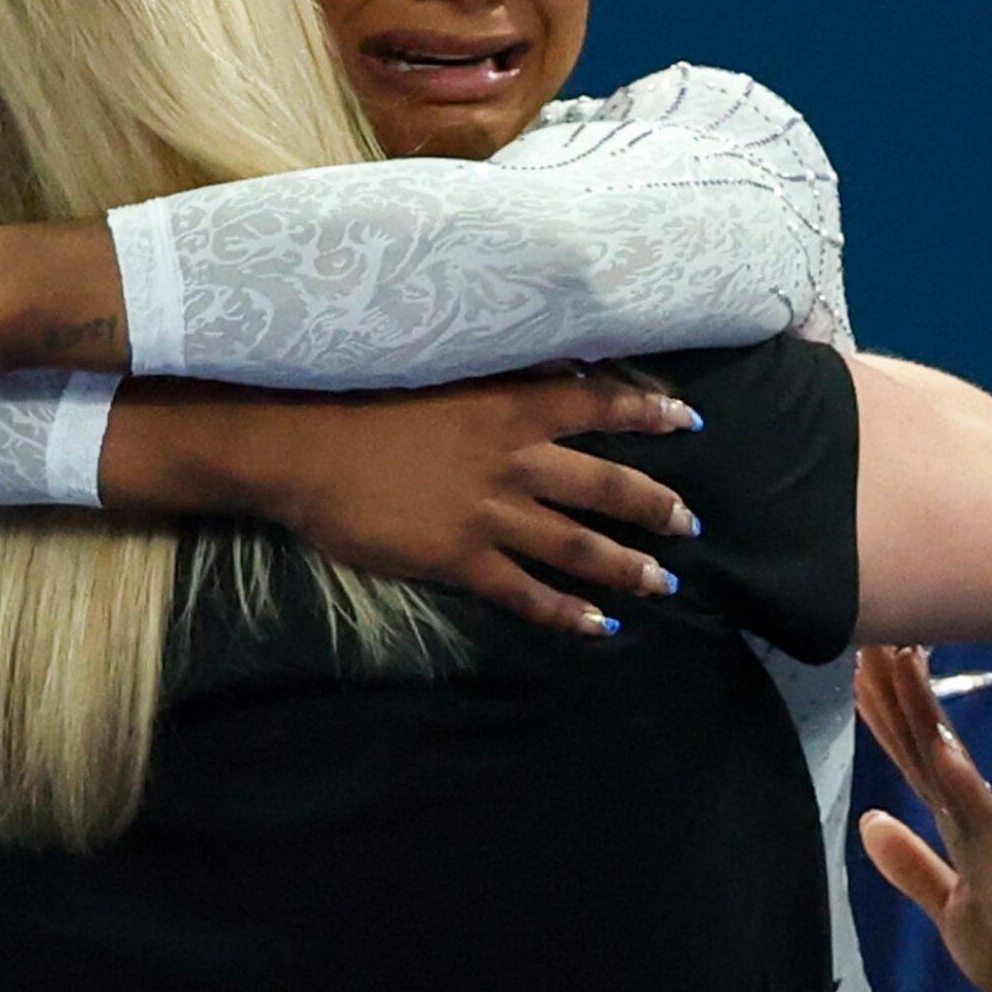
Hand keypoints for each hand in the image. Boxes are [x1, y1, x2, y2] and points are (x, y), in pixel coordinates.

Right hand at [200, 370, 706, 637]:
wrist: (302, 443)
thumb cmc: (361, 396)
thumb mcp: (443, 369)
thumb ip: (499, 376)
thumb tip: (551, 365)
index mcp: (511, 405)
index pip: (598, 404)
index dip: (647, 412)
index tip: (689, 418)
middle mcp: (515, 460)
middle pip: (605, 486)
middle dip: (654, 506)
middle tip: (690, 523)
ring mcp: (490, 513)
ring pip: (578, 544)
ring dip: (627, 565)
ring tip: (665, 581)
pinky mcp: (460, 558)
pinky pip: (525, 592)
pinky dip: (567, 612)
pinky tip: (600, 626)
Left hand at [855, 646, 991, 991]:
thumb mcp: (952, 910)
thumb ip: (913, 865)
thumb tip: (869, 819)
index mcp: (961, 827)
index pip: (915, 759)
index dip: (885, 713)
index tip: (859, 663)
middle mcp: (974, 816)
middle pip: (924, 744)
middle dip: (894, 689)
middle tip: (870, 625)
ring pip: (947, 762)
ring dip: (922, 709)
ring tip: (900, 653)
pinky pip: (981, 816)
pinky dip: (961, 780)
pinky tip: (943, 743)